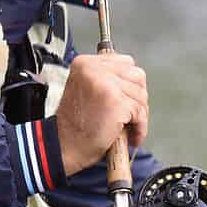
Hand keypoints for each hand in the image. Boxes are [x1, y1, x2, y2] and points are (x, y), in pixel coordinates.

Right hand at [55, 51, 149, 175]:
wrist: (65, 145)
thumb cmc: (74, 124)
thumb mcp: (84, 88)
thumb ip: (104, 78)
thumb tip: (131, 79)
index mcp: (85, 63)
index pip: (126, 62)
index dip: (130, 83)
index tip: (127, 97)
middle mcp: (95, 69)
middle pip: (137, 76)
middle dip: (138, 97)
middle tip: (132, 114)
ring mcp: (106, 84)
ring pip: (141, 94)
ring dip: (140, 114)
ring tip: (130, 126)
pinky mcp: (117, 102)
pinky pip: (141, 113)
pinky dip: (140, 127)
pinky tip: (132, 135)